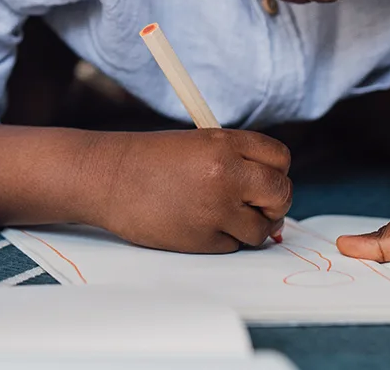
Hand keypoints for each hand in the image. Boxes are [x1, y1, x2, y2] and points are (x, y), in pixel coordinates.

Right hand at [98, 129, 290, 251]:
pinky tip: (199, 224)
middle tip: (260, 206)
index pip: (280, 158)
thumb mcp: (197, 143)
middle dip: (275, 204)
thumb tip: (271, 191)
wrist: (108, 178)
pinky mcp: (203, 239)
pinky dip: (223, 240)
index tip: (266, 179)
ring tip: (225, 217)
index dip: (277, 171)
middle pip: (281, 194)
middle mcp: (227, 175)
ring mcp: (216, 209)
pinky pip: (234, 246)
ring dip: (251, 227)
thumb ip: (235, 160)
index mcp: (225, 144)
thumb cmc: (149, 160)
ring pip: (262, 229)